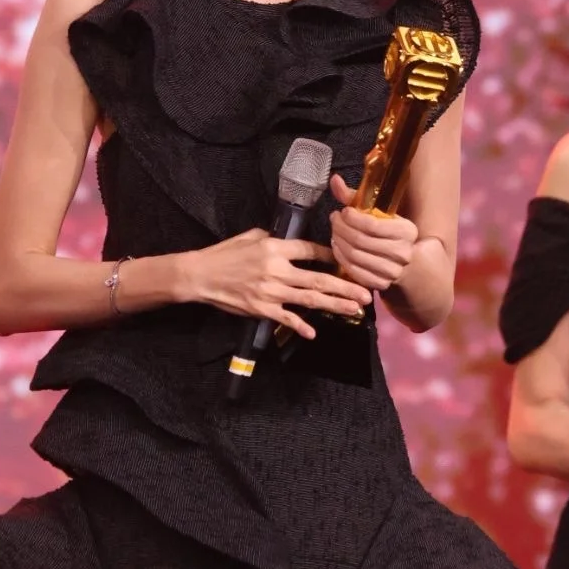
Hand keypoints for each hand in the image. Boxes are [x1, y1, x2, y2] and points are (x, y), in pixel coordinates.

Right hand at [188, 228, 371, 340]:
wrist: (202, 275)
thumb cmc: (226, 253)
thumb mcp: (252, 236)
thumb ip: (275, 239)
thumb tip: (292, 243)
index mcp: (276, 248)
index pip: (312, 251)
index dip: (332, 256)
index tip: (348, 261)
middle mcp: (277, 269)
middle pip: (319, 279)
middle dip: (346, 287)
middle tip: (366, 294)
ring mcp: (271, 291)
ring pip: (310, 299)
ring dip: (335, 304)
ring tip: (354, 309)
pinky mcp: (262, 309)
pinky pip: (286, 318)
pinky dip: (301, 326)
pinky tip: (314, 332)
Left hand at [328, 173, 418, 291]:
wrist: (404, 260)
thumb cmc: (387, 231)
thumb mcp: (377, 212)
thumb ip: (354, 196)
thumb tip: (334, 179)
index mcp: (407, 231)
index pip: (372, 225)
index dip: (352, 218)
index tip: (342, 211)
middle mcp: (403, 252)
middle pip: (360, 240)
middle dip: (341, 228)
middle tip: (334, 220)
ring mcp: (393, 271)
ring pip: (355, 256)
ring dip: (339, 242)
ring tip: (335, 232)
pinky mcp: (381, 284)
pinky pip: (354, 271)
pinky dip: (341, 258)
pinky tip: (338, 247)